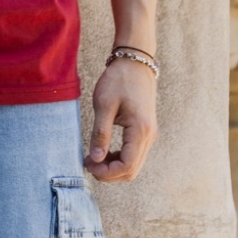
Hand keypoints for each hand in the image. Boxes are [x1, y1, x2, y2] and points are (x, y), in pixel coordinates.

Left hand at [85, 56, 157, 182]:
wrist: (135, 63)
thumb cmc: (118, 80)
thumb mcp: (104, 105)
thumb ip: (100, 133)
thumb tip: (96, 159)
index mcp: (140, 130)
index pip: (126, 166)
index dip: (106, 172)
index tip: (88, 163)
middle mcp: (149, 136)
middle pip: (131, 171)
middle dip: (109, 173)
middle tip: (88, 163)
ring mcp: (149, 134)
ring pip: (134, 165)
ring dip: (113, 168)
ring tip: (93, 158)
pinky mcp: (145, 131)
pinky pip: (134, 155)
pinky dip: (119, 159)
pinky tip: (103, 152)